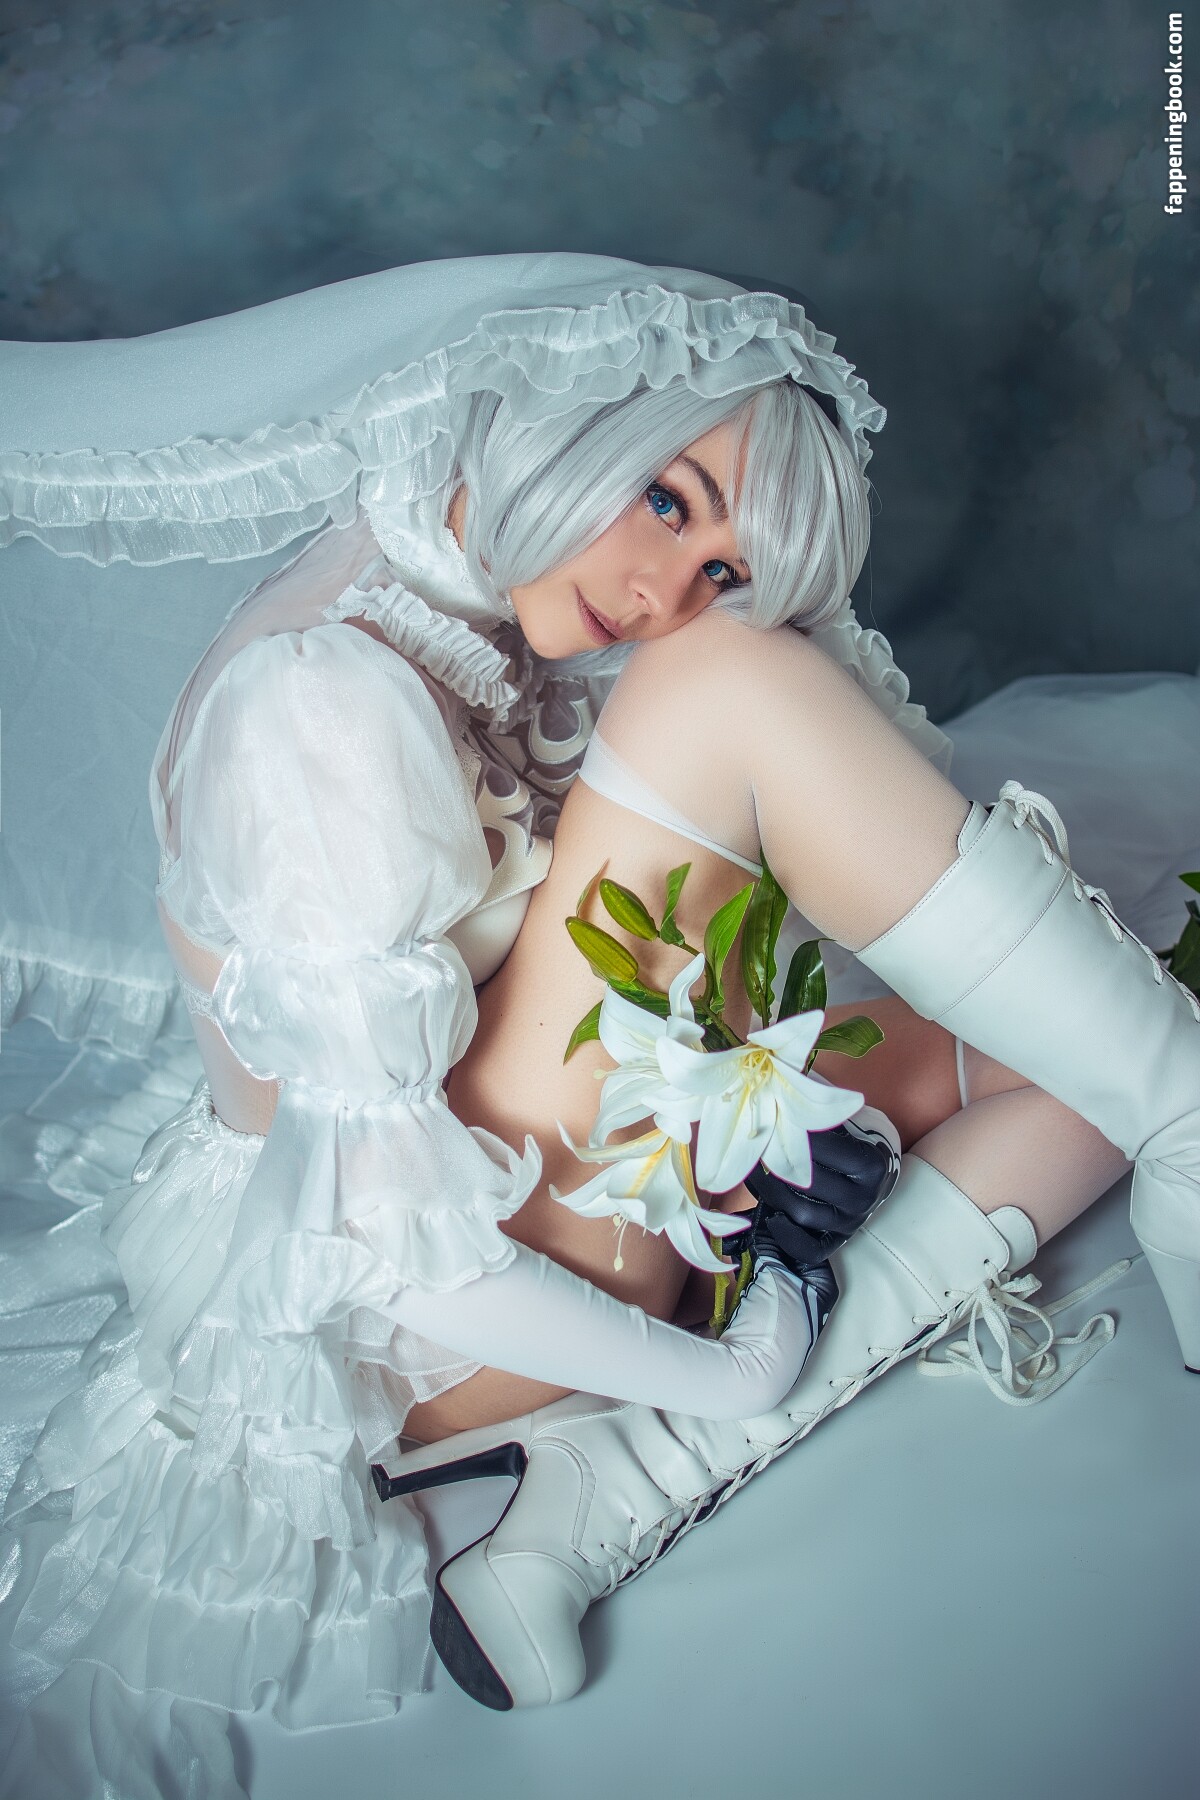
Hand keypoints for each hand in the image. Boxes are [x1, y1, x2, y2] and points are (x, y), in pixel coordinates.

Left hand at [725, 1113, 900, 1276]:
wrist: (873, 1175)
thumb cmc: (850, 1143)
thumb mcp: (843, 1125)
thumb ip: (817, 1116)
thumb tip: (778, 1092)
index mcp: (870, 1165)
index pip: (825, 1149)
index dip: (793, 1135)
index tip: (772, 1122)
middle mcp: (863, 1198)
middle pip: (808, 1183)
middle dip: (775, 1163)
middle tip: (754, 1146)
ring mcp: (850, 1223)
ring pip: (802, 1214)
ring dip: (771, 1193)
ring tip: (752, 1171)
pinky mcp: (837, 1240)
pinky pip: (811, 1250)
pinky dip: (788, 1238)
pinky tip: (771, 1218)